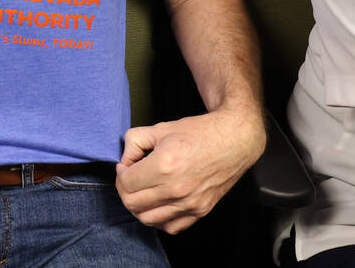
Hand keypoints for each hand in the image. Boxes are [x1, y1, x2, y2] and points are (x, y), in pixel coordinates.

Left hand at [115, 107, 264, 233]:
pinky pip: (171, 227)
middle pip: (132, 203)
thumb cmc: (198, 132)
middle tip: (131, 178)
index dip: (120, 173)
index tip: (126, 166)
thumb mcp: (160, 128)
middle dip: (125, 190)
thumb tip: (125, 162)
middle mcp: (176, 189)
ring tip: (143, 190)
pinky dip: (159, 219)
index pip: (126, 183)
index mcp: (164, 165)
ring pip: (147, 219)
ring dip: (139, 206)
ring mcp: (190, 203)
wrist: (234, 140)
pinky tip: (159, 203)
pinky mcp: (200, 211)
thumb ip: (133, 143)